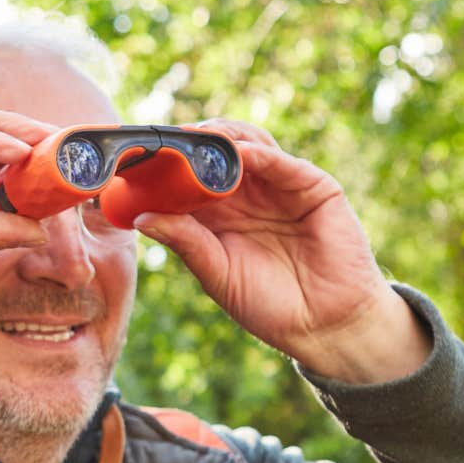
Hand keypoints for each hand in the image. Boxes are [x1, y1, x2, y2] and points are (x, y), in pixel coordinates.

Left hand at [133, 120, 429, 382]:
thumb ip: (186, 243)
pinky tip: (239, 153)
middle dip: (191, 142)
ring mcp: (281, 187)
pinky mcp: (313, 187)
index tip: (137, 158)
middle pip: (217, 153)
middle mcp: (249, 195)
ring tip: (197, 137)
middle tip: (163, 137)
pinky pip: (283, 163)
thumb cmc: (271, 306)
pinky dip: (259, 153)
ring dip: (222, 138)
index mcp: (221, 216)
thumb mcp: (218, 274)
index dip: (165, 166)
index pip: (189, 179)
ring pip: (248, 146)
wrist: (326, 325)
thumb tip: (143, 219)